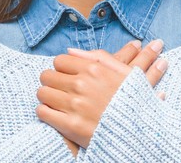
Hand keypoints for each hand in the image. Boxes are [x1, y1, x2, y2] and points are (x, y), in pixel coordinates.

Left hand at [36, 39, 167, 148]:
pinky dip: (46, 112)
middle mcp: (82, 84)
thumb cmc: (130, 99)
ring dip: (48, 96)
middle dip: (52, 81)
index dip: (62, 68)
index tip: (67, 75)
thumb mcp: (123, 72)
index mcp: (94, 69)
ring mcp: (75, 105)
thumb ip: (98, 57)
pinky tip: (56, 114)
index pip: (60, 60)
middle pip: (47, 75)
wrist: (138, 130)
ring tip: (58, 101)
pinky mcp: (70, 125)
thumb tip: (70, 50)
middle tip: (60, 88)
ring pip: (42, 93)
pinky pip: (43, 112)